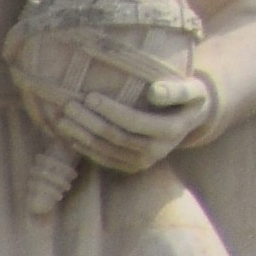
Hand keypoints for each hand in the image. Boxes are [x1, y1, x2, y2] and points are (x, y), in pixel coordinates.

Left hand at [78, 70, 216, 175]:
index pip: (134, 122)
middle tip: (68, 106)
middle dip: (89, 122)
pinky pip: (105, 160)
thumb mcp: (193, 89)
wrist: (192, 119)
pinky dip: (86, 149)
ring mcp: (143, 162)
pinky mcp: (133, 167)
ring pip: (106, 151)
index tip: (90, 95)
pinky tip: (71, 137)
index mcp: (172, 130)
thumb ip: (176, 90)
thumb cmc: (190, 98)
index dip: (111, 110)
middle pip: (116, 137)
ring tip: (63, 120)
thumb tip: (153, 91)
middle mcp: (157, 151)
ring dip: (82, 136)